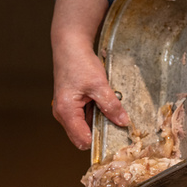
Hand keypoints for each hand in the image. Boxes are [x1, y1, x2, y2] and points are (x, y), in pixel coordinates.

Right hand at [51, 0, 129, 149]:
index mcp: (67, 112)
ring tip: (110, 110)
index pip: (83, 140)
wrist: (70, 45)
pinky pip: (84, 117)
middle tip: (116, 124)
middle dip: (100, 133)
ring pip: (84, 127)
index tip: (116, 137)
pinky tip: (103, 104)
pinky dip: (95, 114)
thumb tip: (124, 122)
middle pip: (82, 136)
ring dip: (98, 122)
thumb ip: (111, 106)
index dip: (99, 141)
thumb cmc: (79, 63)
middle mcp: (62, 114)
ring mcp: (65, 110)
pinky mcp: (70, 105)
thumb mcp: (100, 85)